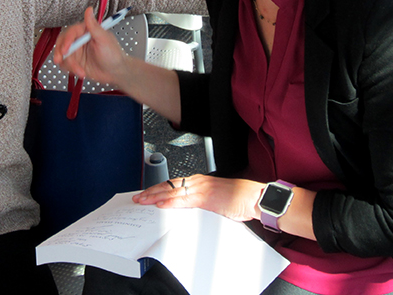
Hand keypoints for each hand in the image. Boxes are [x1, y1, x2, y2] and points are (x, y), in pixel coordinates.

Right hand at [52, 6, 130, 84]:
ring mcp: (76, 51)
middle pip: (62, 42)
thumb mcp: (104, 40)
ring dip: (69, 65)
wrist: (116, 73)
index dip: (66, 41)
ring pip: (63, 55)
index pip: (71, 33)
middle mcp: (79, 40)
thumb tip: (89, 10)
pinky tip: (81, 73)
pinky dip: (70, 70)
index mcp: (86, 31)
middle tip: (60, 60)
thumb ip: (94, 26)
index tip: (65, 50)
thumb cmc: (114, 55)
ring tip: (80, 72)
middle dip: (59, 52)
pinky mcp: (75, 62)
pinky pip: (65, 64)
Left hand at [133, 175, 263, 221]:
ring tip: (143, 201)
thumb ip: (200, 203)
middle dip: (151, 192)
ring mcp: (201, 188)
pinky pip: (184, 200)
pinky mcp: (206, 197)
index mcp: (200, 182)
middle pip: (168, 186)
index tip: (146, 194)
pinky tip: (160, 205)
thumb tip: (187, 211)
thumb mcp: (214, 201)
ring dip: (155, 196)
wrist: (254, 197)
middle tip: (138, 197)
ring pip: (172, 191)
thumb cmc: (239, 199)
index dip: (158, 189)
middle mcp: (198, 182)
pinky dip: (170, 202)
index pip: (173, 184)